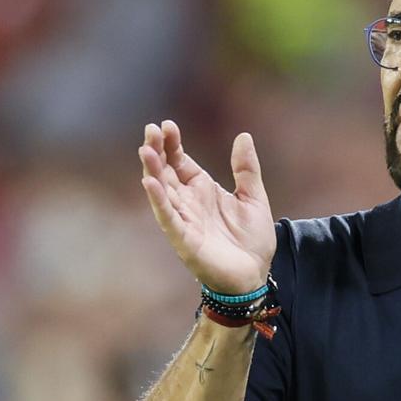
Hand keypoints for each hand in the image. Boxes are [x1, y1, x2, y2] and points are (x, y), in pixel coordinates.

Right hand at [138, 120, 275, 294]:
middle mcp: (189, 203)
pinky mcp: (184, 240)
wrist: (255, 276)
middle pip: (166, 172)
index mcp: (203, 190)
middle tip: (150, 130)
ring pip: (162, 192)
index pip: (181, 162)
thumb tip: (243, 136)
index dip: (173, 144)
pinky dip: (159, 201)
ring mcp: (184, 221)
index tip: (166, 125)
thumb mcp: (254, 198)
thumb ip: (247, 169)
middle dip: (157, 151)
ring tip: (146, 150)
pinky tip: (150, 183)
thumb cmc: (251, 240)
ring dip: (153, 171)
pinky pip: (168, 218)